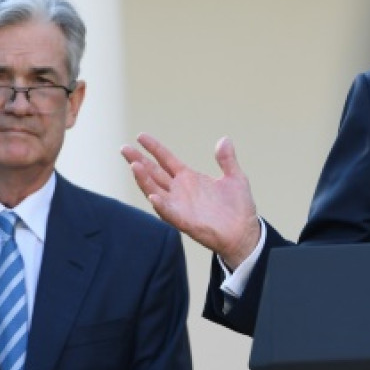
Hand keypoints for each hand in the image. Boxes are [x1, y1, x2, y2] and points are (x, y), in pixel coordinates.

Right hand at [122, 133, 261, 268]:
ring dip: (144, 180)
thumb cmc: (238, 207)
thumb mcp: (235, 178)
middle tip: (124, 148)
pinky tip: (154, 196)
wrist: (245, 233)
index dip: (154, 148)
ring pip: (155, 190)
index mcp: (189, 178)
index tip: (140, 136)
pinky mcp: (184, 221)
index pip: (166, 159)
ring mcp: (180, 206)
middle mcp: (180, 191)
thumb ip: (227, 160)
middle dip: (138, 160)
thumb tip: (224, 139)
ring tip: (134, 165)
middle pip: (153, 173)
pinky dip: (161, 205)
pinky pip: (169, 212)